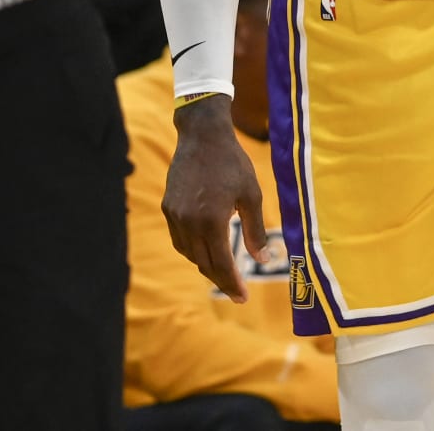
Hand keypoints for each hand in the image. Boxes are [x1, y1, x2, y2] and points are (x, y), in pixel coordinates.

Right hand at [161, 96, 267, 302]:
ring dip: (206, 265)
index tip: (243, 298)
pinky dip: (193, 249)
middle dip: (221, 280)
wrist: (202, 135)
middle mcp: (189, 222)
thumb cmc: (233, 163)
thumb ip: (256, 230)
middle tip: (236, 293)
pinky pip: (179, 239)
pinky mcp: (168, 207)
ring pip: (189, 253)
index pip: (221, 264)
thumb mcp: (251, 195)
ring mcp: (175, 215)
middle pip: (204, 263)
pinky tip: (205, 249)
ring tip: (223, 272)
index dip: (232, 284)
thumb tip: (264, 259)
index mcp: (212, 221)